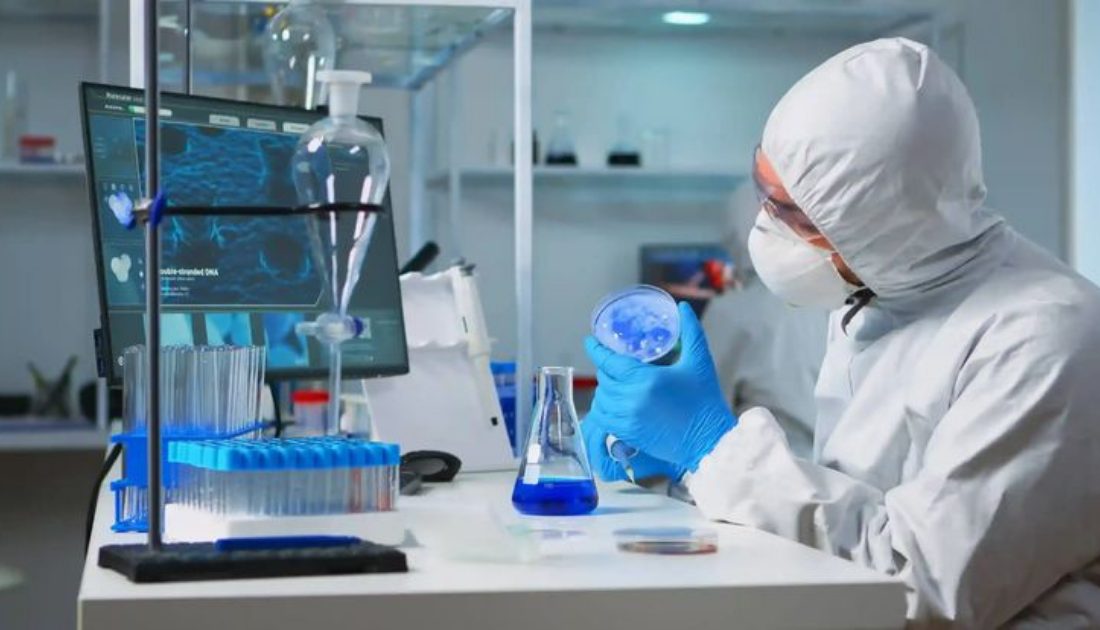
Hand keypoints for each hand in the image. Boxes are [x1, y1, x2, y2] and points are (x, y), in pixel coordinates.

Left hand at [584, 302, 736, 471]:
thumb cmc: (705, 400)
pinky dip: (605, 408)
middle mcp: (631, 399)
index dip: (596, 349)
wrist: (710, 441)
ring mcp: (627, 419)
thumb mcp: (699, 361)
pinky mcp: (628, 434)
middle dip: (606, 368)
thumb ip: (690, 331)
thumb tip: (681, 308)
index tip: (591, 341)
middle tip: (614, 362)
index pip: (609, 361)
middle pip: (604, 379)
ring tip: (615, 382)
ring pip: (601, 399)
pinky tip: (614, 402)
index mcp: (645, 379)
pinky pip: (604, 418)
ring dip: (605, 389)